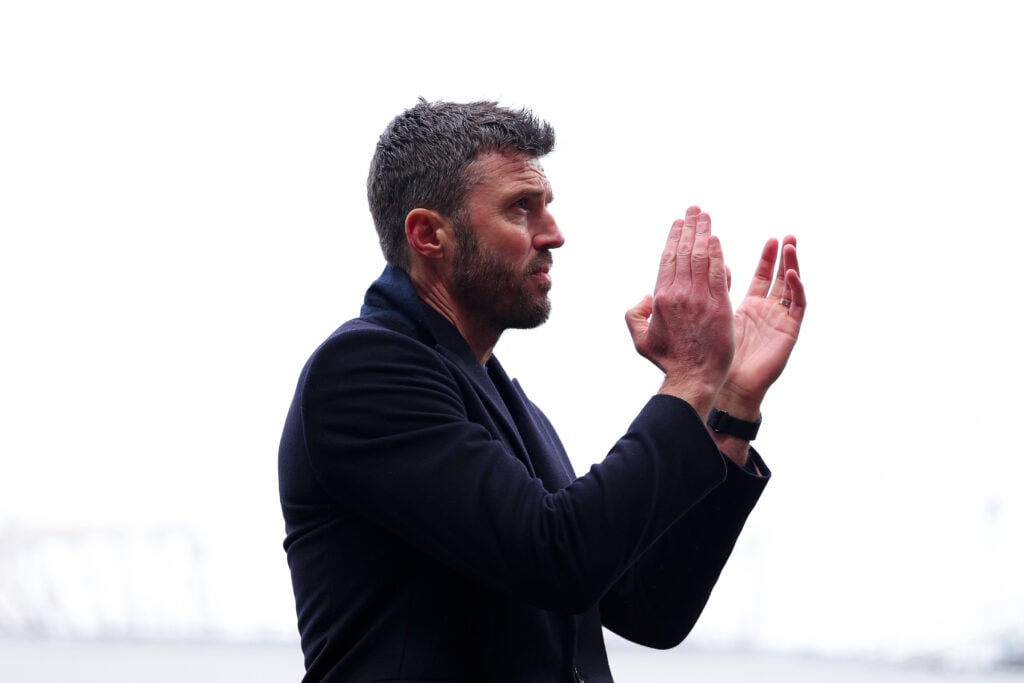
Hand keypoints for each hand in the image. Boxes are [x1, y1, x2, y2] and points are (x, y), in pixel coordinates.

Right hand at [625, 206, 733, 417]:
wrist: (693, 376)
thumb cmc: (669, 360)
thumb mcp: (640, 338)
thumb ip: (635, 314)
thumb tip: (645, 296)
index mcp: (660, 298)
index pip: (668, 259)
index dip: (674, 238)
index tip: (680, 223)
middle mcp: (679, 294)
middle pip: (685, 252)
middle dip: (690, 227)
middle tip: (695, 210)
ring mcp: (700, 298)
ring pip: (702, 258)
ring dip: (704, 234)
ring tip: (706, 217)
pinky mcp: (720, 305)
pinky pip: (718, 273)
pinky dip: (717, 254)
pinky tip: (717, 239)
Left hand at [716, 235, 805, 417]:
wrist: (729, 383)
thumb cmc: (716, 356)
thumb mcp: (713, 317)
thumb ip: (715, 292)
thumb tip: (710, 265)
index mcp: (750, 307)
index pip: (762, 276)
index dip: (766, 258)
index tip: (771, 239)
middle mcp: (768, 311)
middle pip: (780, 278)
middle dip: (783, 257)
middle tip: (787, 236)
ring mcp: (780, 320)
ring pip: (792, 288)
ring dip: (792, 266)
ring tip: (790, 246)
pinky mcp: (790, 331)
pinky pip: (798, 306)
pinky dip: (796, 289)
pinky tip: (790, 274)